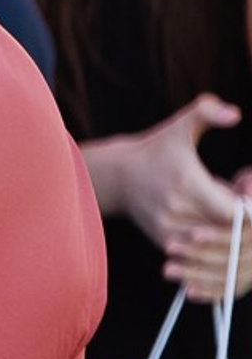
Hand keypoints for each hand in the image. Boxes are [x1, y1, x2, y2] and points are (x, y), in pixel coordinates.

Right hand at [96, 94, 243, 293]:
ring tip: (220, 203)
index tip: (243, 183)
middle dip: (240, 215)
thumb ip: (209, 110)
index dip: (247, 203)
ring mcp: (167, 229)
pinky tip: (206, 216)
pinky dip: (210, 237)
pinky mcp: (163, 241)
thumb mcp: (183, 123)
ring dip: (225, 228)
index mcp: (186, 182)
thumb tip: (234, 115)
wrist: (119, 177)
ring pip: (214, 241)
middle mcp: (175, 210)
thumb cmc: (159, 148)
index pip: (233, 210)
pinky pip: (199, 248)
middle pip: (227, 228)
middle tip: (236, 190)